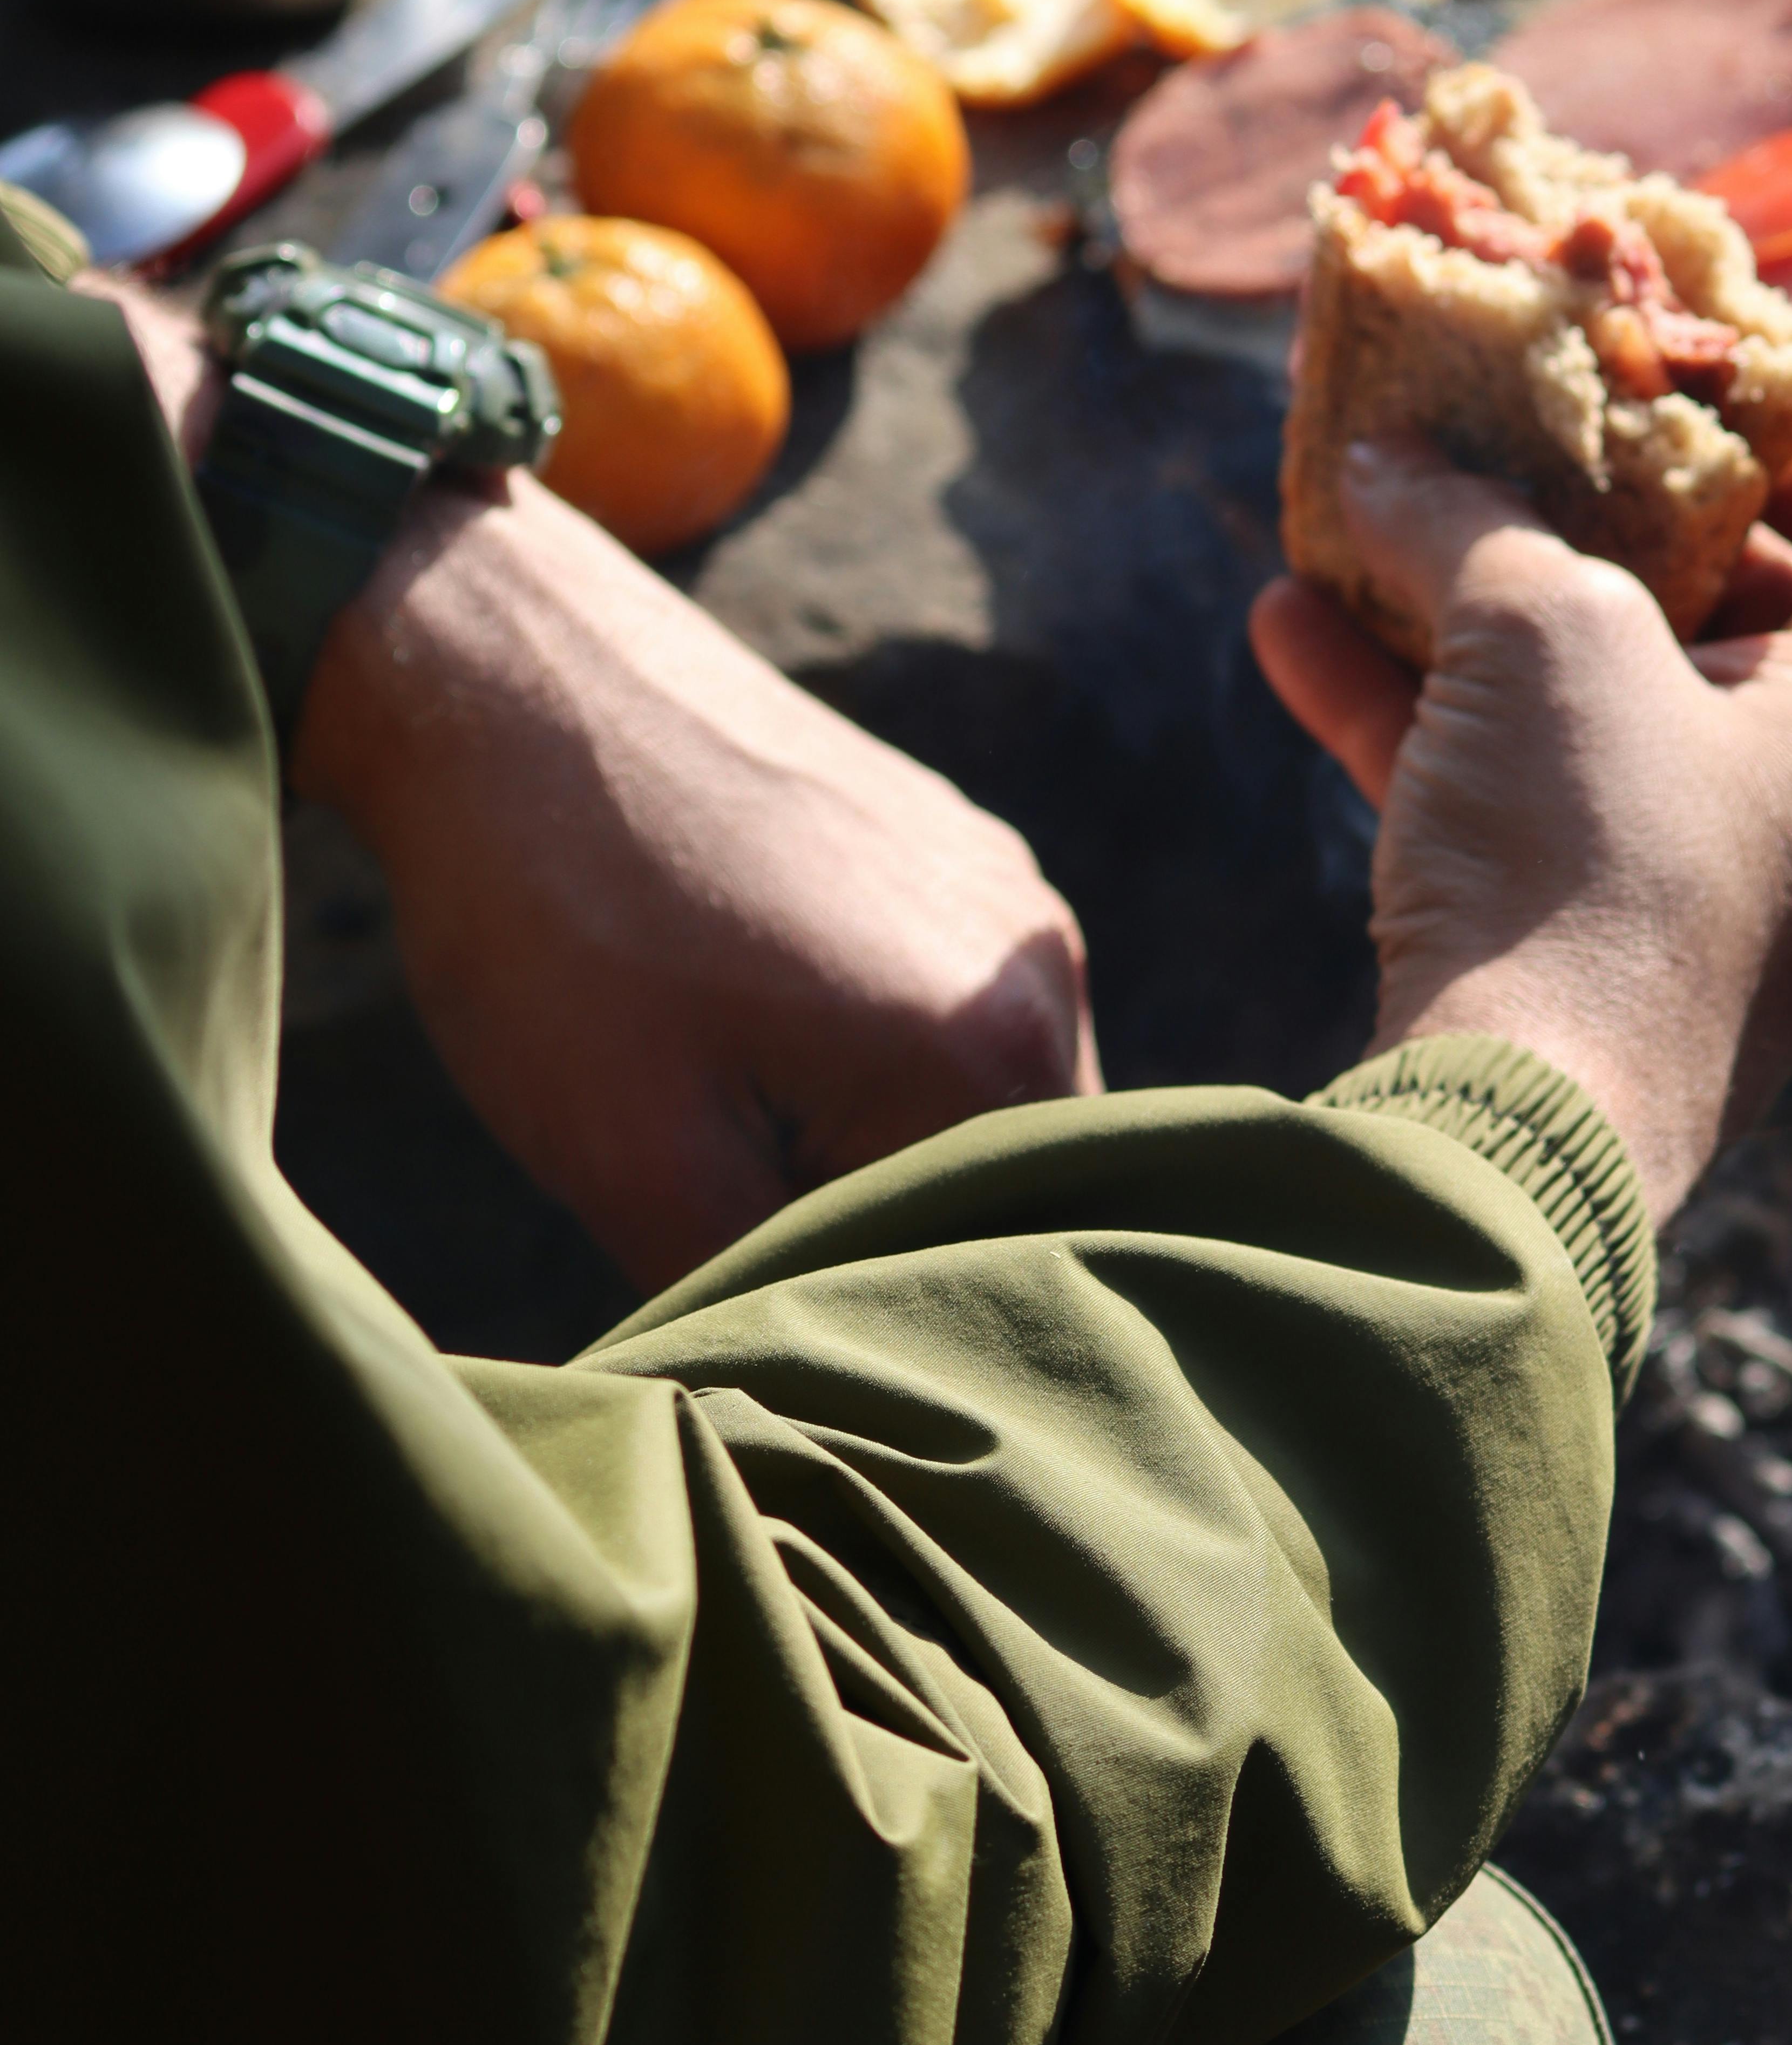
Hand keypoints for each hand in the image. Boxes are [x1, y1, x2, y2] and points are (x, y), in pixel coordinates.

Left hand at [83, 274, 1098, 1289]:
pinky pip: (943, 997)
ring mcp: (998, 881)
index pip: (998, 1262)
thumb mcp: (630, 1157)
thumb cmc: (548, 914)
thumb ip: (762, 1287)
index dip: (874, 1303)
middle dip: (880, 1217)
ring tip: (722, 1101)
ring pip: (970, 1093)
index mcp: (994, 1042)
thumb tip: (830, 1379)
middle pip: (1005, 1180)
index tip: (751, 1282)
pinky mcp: (946, 833)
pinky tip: (737, 1014)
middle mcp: (1041, 955)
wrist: (498, 665)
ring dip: (865, 1132)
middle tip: (723, 1202)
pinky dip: (861, 1044)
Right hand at [1250, 423, 1791, 1227]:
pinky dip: (1427, 710)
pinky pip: (1527, 789)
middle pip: (1741, 596)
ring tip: (1368, 505)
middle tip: (1501, 424)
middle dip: (1593, 503)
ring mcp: (1724, 883)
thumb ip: (1469, 517)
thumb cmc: (1584, 867)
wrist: (1506, 1150)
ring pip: (1605, 694)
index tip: (1668, 373)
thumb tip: (1385, 456)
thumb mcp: (1534, 629)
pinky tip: (1290, 626)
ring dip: (1477, 597)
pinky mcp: (1609, 947)